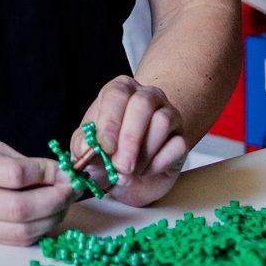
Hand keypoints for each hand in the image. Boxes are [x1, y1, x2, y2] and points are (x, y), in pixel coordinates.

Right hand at [0, 135, 73, 244]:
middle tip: (71, 189)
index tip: (61, 170)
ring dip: (51, 219)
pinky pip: (13, 241)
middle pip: (19, 210)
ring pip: (20, 232)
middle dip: (55, 200)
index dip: (45, 174)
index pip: (13, 175)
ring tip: (62, 203)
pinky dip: (37, 230)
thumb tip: (58, 174)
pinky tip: (45, 215)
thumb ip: (18, 160)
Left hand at [73, 76, 190, 206]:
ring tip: (129, 171)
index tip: (105, 147)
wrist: (132, 174)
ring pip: (162, 123)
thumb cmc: (108, 152)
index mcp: (119, 91)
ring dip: (143, 154)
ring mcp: (168, 114)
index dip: (110, 121)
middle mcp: (146, 96)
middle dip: (130, 138)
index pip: (117, 94)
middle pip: (143, 104)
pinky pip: (177, 145)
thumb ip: (83, 146)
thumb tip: (88, 146)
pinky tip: (145, 170)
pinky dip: (159, 163)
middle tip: (120, 166)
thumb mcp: (87, 148)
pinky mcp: (182, 137)